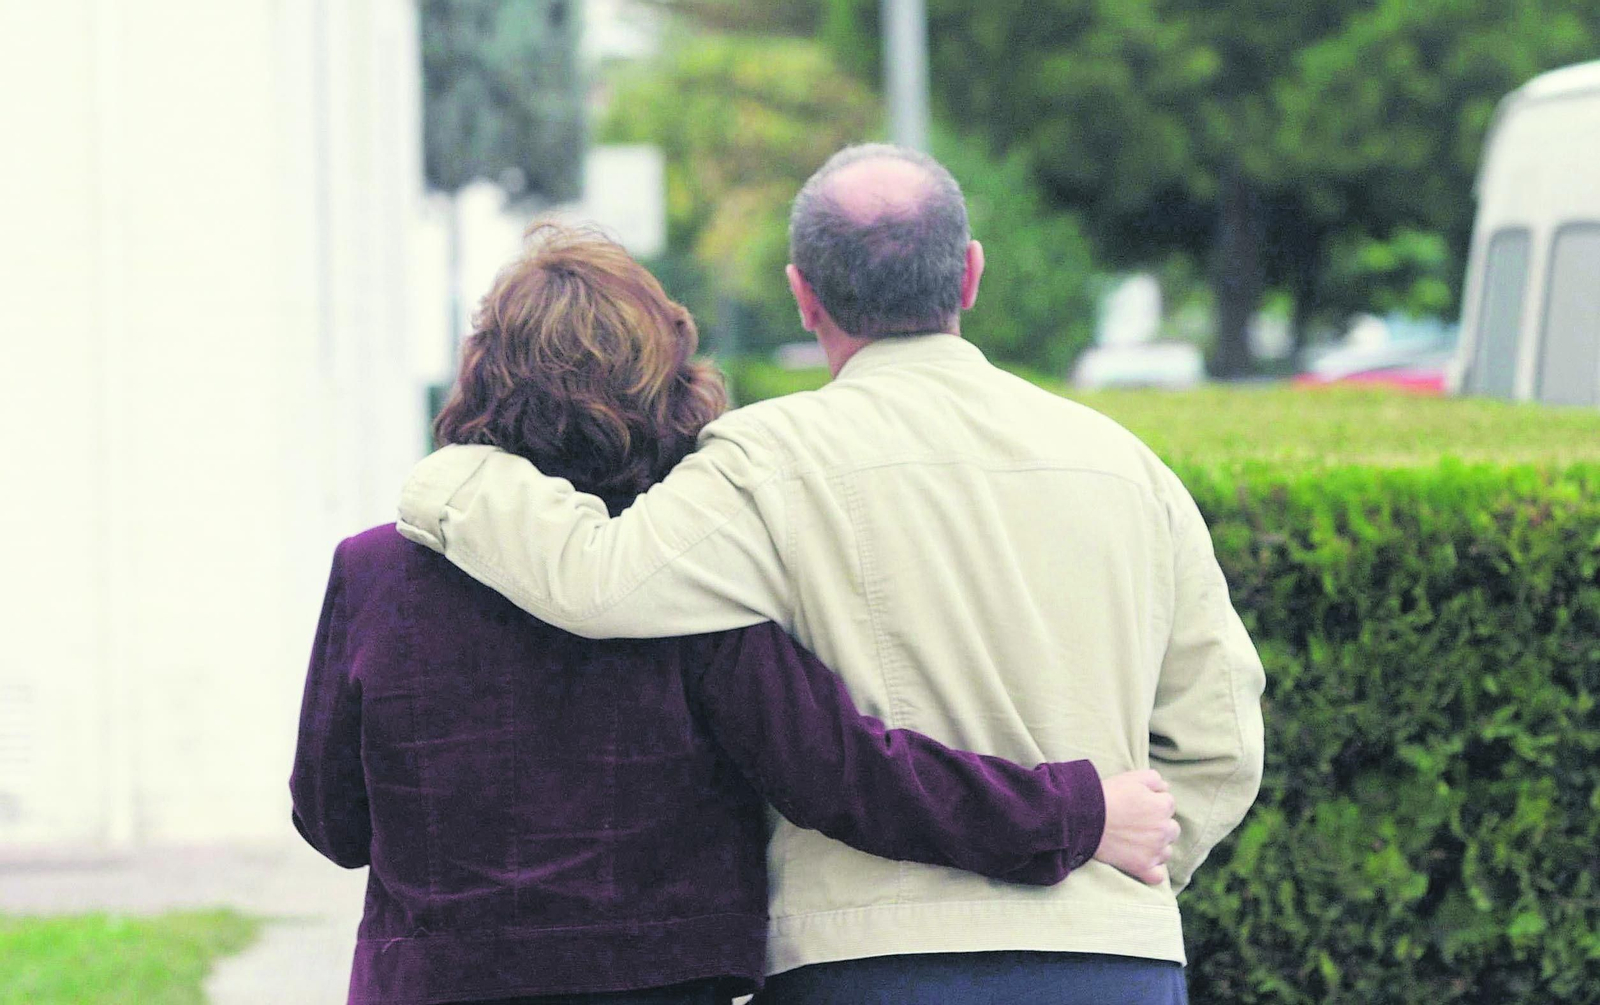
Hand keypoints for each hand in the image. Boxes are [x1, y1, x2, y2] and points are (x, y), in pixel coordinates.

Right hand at [1093, 768, 1179, 884]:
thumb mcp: (1132, 777)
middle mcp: (1164, 829)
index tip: (1136, 805)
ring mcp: (1154, 851)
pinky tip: (1143, 864)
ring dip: (1157, 847)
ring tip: (1136, 842)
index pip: (1168, 804)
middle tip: (1136, 823)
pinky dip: (1153, 871)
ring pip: (1166, 852)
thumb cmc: (1108, 795)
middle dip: (1159, 826)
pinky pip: (1157, 876)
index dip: (1152, 803)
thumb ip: (1155, 779)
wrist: (1085, 817)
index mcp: (1163, 806)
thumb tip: (1166, 789)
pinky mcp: (1142, 867)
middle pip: (1171, 829)